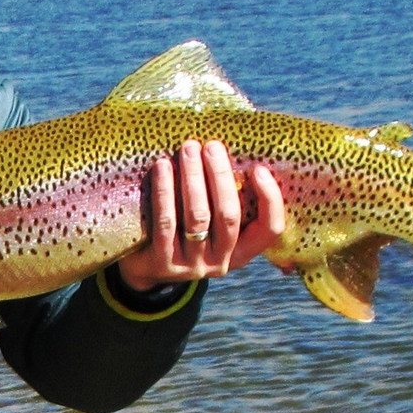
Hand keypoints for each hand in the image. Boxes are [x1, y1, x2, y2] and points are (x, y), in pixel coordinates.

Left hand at [118, 140, 284, 292]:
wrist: (142, 266)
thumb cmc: (183, 229)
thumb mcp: (210, 221)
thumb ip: (223, 197)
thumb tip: (230, 150)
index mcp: (241, 251)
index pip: (269, 229)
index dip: (270, 200)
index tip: (259, 168)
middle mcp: (221, 261)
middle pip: (228, 216)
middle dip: (221, 176)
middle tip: (211, 146)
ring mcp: (193, 265)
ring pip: (198, 216)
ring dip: (193, 177)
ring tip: (188, 148)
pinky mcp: (164, 262)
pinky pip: (166, 221)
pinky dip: (165, 191)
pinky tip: (162, 166)